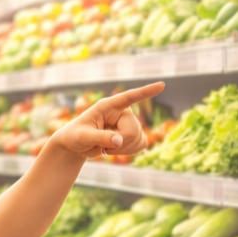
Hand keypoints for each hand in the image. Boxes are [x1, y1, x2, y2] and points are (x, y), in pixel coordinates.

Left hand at [51, 81, 165, 159]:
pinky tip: (116, 149)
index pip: (129, 97)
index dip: (145, 92)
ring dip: (122, 149)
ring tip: (105, 146)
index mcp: (108, 106)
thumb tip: (119, 140)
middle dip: (118, 142)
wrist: (76, 145)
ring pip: (138, 139)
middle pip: (132, 131)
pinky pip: (141, 145)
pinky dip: (129, 151)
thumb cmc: (75, 136)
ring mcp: (128, 123)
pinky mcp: (132, 135)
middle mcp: (121, 112)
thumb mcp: (83, 137)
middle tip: (101, 144)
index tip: (162, 85)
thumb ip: (100, 137)